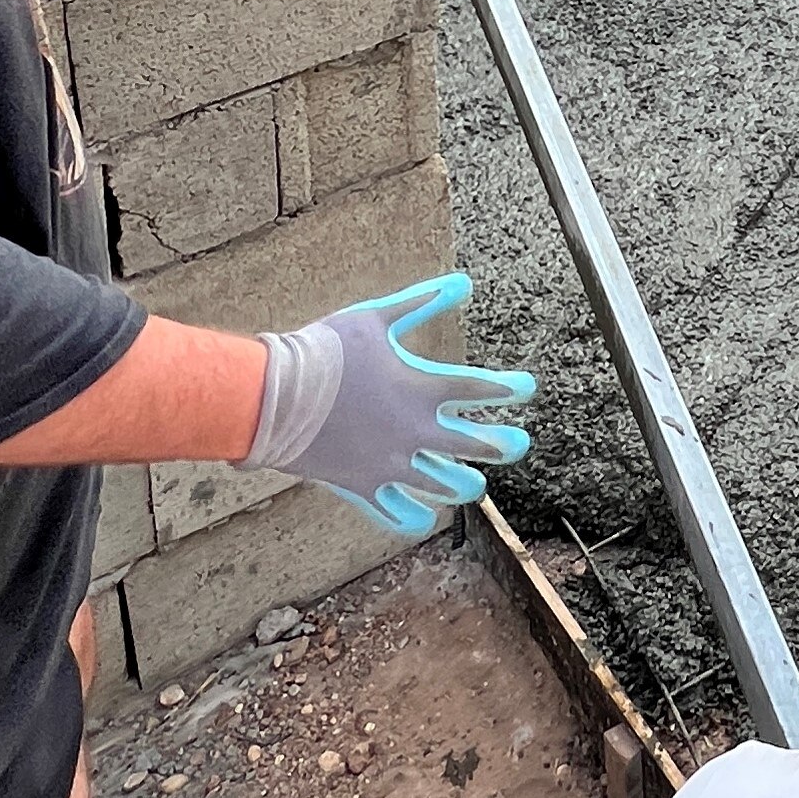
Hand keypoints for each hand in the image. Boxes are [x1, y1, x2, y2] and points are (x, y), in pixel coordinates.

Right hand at [239, 275, 535, 536]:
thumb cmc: (323, 350)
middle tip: (518, 444)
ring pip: (448, 487)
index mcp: (422, 388)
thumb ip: (422, 301)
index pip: (484, 390)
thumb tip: (464, 281)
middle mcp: (416, 431)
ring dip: (466, 484)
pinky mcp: (364, 487)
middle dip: (504, 445)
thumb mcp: (375, 317)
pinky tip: (425, 512)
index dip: (512, 388)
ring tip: (474, 482)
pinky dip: (417, 515)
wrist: (272, 395)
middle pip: (479, 446)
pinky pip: (400, 514)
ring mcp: (392, 463)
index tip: (526, 387)